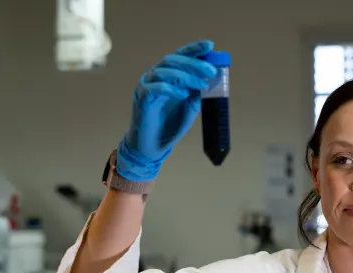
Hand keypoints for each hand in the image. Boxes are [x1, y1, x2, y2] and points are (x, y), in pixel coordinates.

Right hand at [116, 40, 216, 181]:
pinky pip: (154, 88)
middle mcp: (155, 77)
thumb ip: (198, 91)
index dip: (194, 49)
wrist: (155, 146)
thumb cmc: (171, 125)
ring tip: (200, 84)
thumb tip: (211, 77)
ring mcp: (146, 87)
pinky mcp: (141, 99)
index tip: (210, 45)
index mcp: (167, 76)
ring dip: (185, 76)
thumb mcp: (191, 105)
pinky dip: (169, 88)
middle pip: (172, 61)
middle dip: (193, 64)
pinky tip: (183, 94)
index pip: (180, 57)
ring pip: (163, 72)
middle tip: (210, 70)